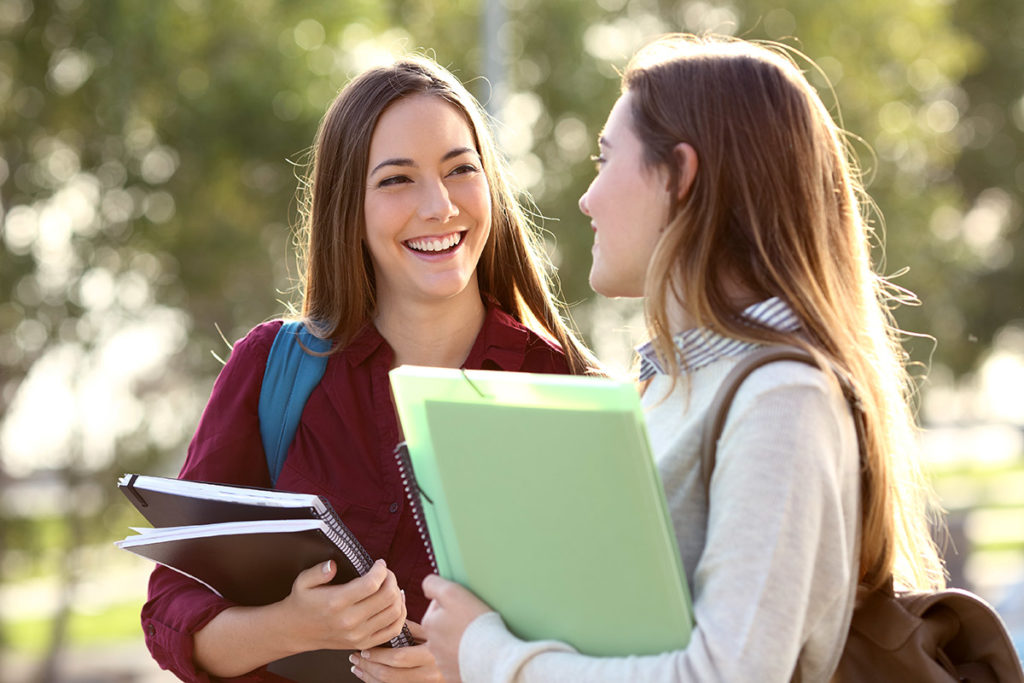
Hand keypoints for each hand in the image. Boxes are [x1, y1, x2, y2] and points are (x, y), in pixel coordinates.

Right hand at [281, 558, 406, 652]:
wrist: (296, 632)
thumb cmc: (302, 603)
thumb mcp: (303, 581)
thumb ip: (318, 571)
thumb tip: (333, 565)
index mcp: (336, 603)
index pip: (371, 584)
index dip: (381, 570)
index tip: (379, 563)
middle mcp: (350, 621)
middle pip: (387, 597)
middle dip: (391, 579)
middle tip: (385, 573)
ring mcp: (359, 635)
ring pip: (394, 612)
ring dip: (397, 595)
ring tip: (390, 585)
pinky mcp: (364, 643)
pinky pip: (394, 630)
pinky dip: (400, 614)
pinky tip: (394, 602)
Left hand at [349, 621, 443, 681]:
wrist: (469, 658)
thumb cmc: (451, 636)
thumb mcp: (432, 630)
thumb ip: (412, 625)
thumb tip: (389, 615)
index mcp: (432, 655)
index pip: (398, 658)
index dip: (377, 654)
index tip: (365, 647)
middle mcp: (430, 673)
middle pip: (390, 676)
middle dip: (368, 666)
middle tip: (355, 657)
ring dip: (369, 677)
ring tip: (357, 667)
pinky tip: (368, 677)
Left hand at [421, 574, 493, 682]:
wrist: (493, 657)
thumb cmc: (474, 623)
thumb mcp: (452, 592)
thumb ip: (434, 585)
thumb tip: (427, 587)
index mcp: (429, 624)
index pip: (436, 607)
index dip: (451, 603)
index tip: (464, 606)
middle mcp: (431, 645)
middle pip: (442, 627)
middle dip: (454, 623)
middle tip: (472, 622)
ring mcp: (443, 662)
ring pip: (450, 645)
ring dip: (459, 640)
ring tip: (477, 638)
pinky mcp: (454, 675)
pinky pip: (458, 662)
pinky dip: (466, 657)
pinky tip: (477, 652)